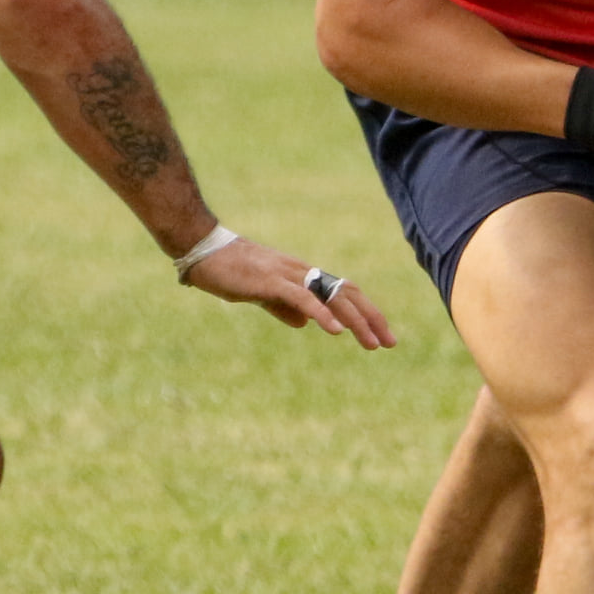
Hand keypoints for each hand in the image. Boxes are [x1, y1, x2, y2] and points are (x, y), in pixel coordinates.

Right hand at [184, 239, 395, 349]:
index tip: (381, 336)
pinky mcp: (272, 281)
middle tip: (390, 343)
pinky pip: (303, 298)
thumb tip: (304, 323)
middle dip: (371, 318)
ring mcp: (289, 275)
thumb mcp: (263, 295)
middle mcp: (302, 272)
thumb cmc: (231, 271)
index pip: (343, 293)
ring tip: (372, 343)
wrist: (203, 250)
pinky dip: (322, 314)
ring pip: (332, 297)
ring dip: (355, 321)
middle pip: (347, 294)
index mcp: (302, 276)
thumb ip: (284, 307)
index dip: (365, 312)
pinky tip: (335, 330)